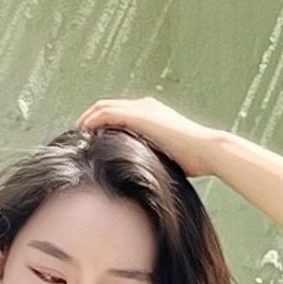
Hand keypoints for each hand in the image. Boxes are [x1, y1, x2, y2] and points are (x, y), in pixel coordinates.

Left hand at [74, 96, 222, 178]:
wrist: (207, 150)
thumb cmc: (194, 160)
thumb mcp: (167, 157)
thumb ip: (151, 159)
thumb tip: (141, 178)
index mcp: (151, 113)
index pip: (118, 113)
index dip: (101, 123)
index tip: (89, 140)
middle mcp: (144, 106)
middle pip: (106, 106)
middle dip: (88, 120)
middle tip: (76, 137)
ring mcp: (141, 108)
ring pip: (102, 107)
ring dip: (86, 119)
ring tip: (75, 136)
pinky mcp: (138, 115)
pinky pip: (106, 114)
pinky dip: (92, 121)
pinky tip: (82, 134)